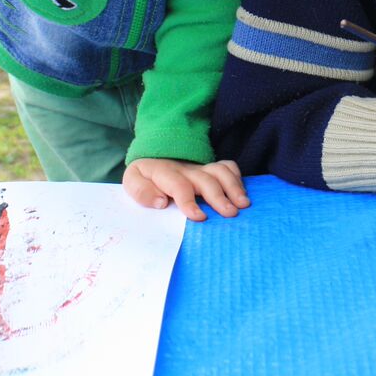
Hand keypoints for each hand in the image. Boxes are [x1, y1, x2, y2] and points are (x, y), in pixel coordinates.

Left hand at [123, 158, 248, 220]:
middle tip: (231, 213)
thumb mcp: (132, 182)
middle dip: (219, 196)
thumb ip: (140, 191)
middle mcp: (185, 169)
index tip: (200, 217)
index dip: (189, 201)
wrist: (152, 158)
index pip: (178, 185)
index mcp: (163, 172)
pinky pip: (227, 167)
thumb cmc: (144, 178)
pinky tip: (243, 194)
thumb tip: (160, 202)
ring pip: (220, 171)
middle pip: (205, 179)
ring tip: (244, 204)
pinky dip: (238, 178)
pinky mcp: (209, 169)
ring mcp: (200, 168)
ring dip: (234, 186)